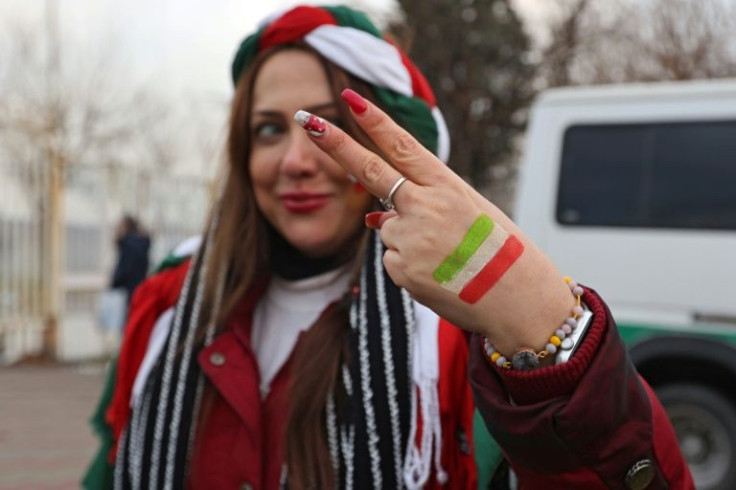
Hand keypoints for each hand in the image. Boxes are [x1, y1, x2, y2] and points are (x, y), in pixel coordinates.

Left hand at [296, 90, 573, 355]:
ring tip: (447, 257)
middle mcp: (425, 207)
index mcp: (447, 186)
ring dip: (407, 239)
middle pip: (371, 170)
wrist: (518, 299)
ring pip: (387, 229)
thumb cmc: (499, 251)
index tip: (350, 99)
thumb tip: (370, 217)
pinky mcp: (401, 270)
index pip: (404, 147)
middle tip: (307, 120)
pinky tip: (439, 274)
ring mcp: (410, 239)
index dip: (375, 122)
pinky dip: (409, 266)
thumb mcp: (470, 214)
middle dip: (336, 144)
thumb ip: (422, 206)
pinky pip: (392, 259)